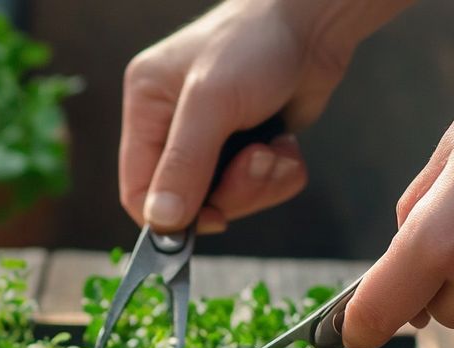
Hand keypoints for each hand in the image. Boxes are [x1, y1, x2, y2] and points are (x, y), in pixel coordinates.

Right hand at [120, 0, 395, 232]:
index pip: (136, 190)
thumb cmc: (257, 41)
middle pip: (186, 202)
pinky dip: (278, 175)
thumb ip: (183, 164)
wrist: (316, 21)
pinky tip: (285, 144)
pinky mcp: (246, 146)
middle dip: (230, 193)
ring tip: (274, 149)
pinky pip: (257, 189)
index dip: (169, 216)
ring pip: (226, 200)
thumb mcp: (211, 102)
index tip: (210, 216)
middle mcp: (173, 127)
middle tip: (255, 164)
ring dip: (259, 184)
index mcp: (146, 108)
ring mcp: (211, 140)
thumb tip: (161, 220)